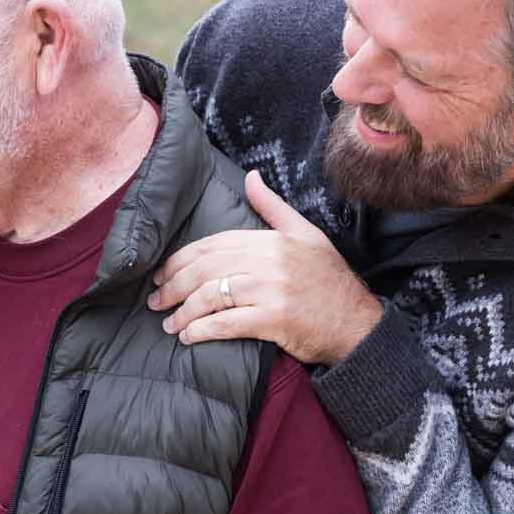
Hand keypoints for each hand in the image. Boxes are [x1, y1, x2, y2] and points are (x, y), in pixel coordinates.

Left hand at [147, 170, 382, 365]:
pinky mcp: (274, 320)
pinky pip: (227, 323)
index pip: (212, 245)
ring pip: (212, 296)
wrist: (357, 322)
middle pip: (206, 270)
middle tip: (155, 301)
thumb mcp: (304, 233)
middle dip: (174, 286)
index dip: (181, 260)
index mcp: (270, 239)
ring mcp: (271, 290)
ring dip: (183, 312)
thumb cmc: (328, 279)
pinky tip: (189, 337)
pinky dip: (202, 330)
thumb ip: (272, 207)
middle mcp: (268, 261)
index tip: (161, 274)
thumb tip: (250, 177)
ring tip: (169, 324)